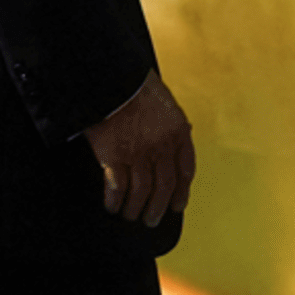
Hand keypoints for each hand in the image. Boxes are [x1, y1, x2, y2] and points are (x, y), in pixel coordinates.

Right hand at [82, 69, 194, 226]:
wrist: (110, 75)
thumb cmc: (132, 81)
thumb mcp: (163, 96)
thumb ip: (171, 117)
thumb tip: (182, 128)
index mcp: (178, 131)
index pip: (185, 169)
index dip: (182, 191)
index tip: (177, 204)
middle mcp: (162, 146)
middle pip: (165, 186)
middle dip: (158, 207)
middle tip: (151, 219)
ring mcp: (139, 153)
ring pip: (142, 192)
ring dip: (136, 208)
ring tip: (130, 216)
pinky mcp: (114, 156)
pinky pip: (117, 187)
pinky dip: (115, 200)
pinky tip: (111, 206)